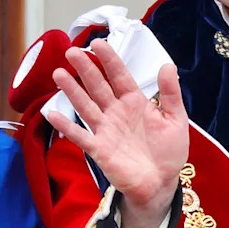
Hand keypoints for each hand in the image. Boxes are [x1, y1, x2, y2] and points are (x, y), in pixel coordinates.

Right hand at [47, 39, 187, 227]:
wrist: (161, 184)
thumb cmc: (168, 152)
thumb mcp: (176, 120)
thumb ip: (170, 94)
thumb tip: (168, 65)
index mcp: (135, 102)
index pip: (119, 75)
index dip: (109, 59)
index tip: (97, 43)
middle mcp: (116, 112)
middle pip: (98, 86)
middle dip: (85, 68)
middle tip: (72, 52)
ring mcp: (105, 129)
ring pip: (85, 106)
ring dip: (72, 91)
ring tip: (59, 74)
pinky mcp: (99, 149)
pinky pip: (80, 135)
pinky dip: (66, 125)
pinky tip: (52, 114)